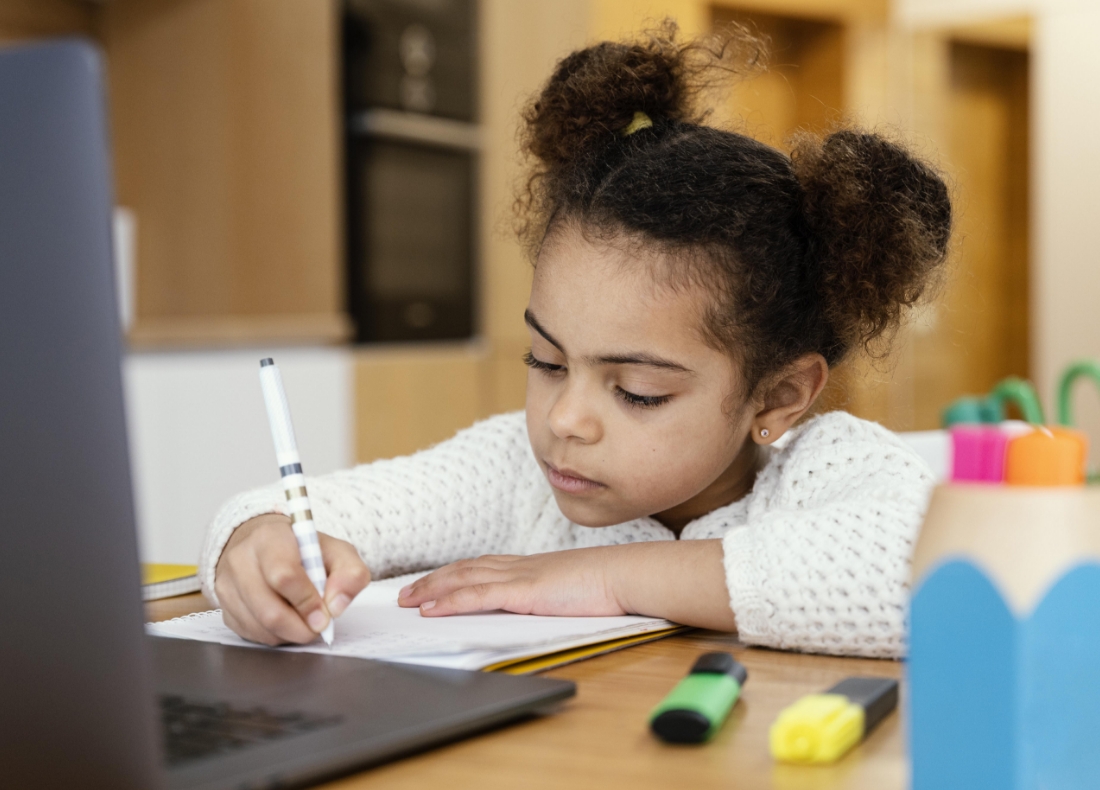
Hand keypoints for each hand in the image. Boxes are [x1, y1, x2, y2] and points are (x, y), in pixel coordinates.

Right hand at [214, 513, 370, 644]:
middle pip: (269, 610)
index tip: (325, 615)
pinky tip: (286, 619)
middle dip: (301, 627)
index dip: (307, 602)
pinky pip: (251, 634)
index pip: (284, 576)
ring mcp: (227, 585)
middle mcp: (241, 559)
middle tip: (319, 626)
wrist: (263, 545)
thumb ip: (350, 573)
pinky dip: (275, 635)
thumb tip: (336, 606)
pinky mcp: (224, 607)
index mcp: (270, 538)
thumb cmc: (302, 549)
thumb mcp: (336, 550)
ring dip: (290, 633)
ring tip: (304, 620)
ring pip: (260, 627)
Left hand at [397, 547, 627, 616]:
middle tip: (404, 593)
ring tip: (407, 601)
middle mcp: (518, 567)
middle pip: (464, 570)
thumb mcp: (567, 590)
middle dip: (431, 581)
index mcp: (528, 568)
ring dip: (431, 590)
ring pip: (463, 580)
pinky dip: (450, 602)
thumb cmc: (605, 585)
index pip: (480, 567)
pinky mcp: (524, 592)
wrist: (625, 574)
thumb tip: (536, 608)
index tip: (430, 583)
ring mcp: (519, 577)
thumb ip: (546, 597)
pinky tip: (431, 610)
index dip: (451, 575)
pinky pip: (478, 596)